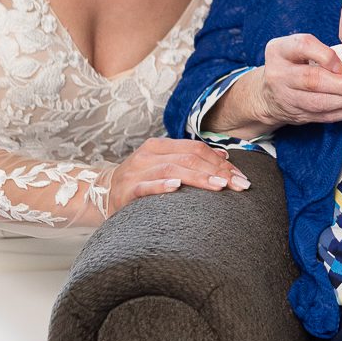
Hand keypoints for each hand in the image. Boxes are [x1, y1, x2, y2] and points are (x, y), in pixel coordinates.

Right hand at [107, 137, 249, 212]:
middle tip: (239, 184)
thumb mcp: (164, 164)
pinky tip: (177, 187)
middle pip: (189, 158)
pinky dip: (162, 186)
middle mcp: (148, 155)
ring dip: (199, 178)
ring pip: (172, 170)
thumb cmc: (139, 181)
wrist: (100, 194)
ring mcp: (136, 172)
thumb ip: (190, 158)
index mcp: (159, 146)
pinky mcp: (127, 191)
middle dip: (218, 171)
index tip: (240, 176)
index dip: (221, 161)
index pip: (196, 148)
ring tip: (220, 185)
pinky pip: (146, 187)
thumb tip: (223, 156)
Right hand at [233, 33, 341, 130]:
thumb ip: (320, 50)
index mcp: (279, 50)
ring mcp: (286, 97)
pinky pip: (324, 116)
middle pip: (313, 80)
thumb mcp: (297, 48)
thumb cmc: (290, 65)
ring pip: (320, 103)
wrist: (268, 94)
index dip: (327, 55)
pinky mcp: (297, 115)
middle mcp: (279, 74)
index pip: (303, 46)